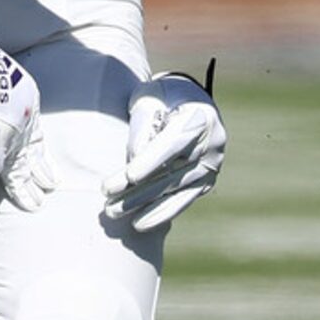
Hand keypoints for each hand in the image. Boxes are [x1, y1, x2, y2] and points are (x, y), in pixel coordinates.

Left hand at [102, 69, 225, 231]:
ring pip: (174, 189)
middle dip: (137, 188)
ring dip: (143, 204)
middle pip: (171, 171)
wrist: (192, 102)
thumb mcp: (149, 98)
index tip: (129, 177)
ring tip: (114, 212)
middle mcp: (212, 143)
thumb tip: (134, 160)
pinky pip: (184, 199)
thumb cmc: (164, 96)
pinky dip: (161, 212)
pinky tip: (139, 223)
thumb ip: (142, 126)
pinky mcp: (208, 180)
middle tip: (107, 199)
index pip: (174, 143)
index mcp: (200, 115)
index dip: (152, 161)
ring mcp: (212, 164)